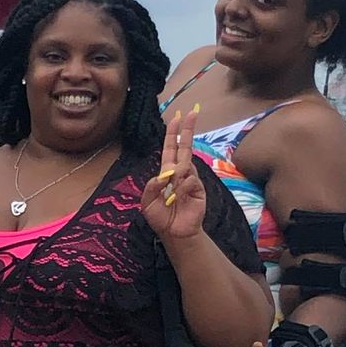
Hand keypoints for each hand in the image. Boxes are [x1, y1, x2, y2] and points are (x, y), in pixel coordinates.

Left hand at [141, 109, 207, 241]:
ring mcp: (191, 180)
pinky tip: (178, 198)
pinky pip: (189, 180)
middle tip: (193, 112)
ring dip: (176, 176)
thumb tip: (163, 175)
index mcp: (167, 173)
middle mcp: (180, 173)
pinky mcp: (198, 189)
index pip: (171, 148)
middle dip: (188, 129)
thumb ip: (151, 186)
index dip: (174, 133)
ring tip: (171, 195)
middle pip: (185, 146)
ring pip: (185, 165)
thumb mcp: (147, 202)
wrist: (174, 233)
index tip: (177, 117)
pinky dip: (181, 188)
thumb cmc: (160, 217)